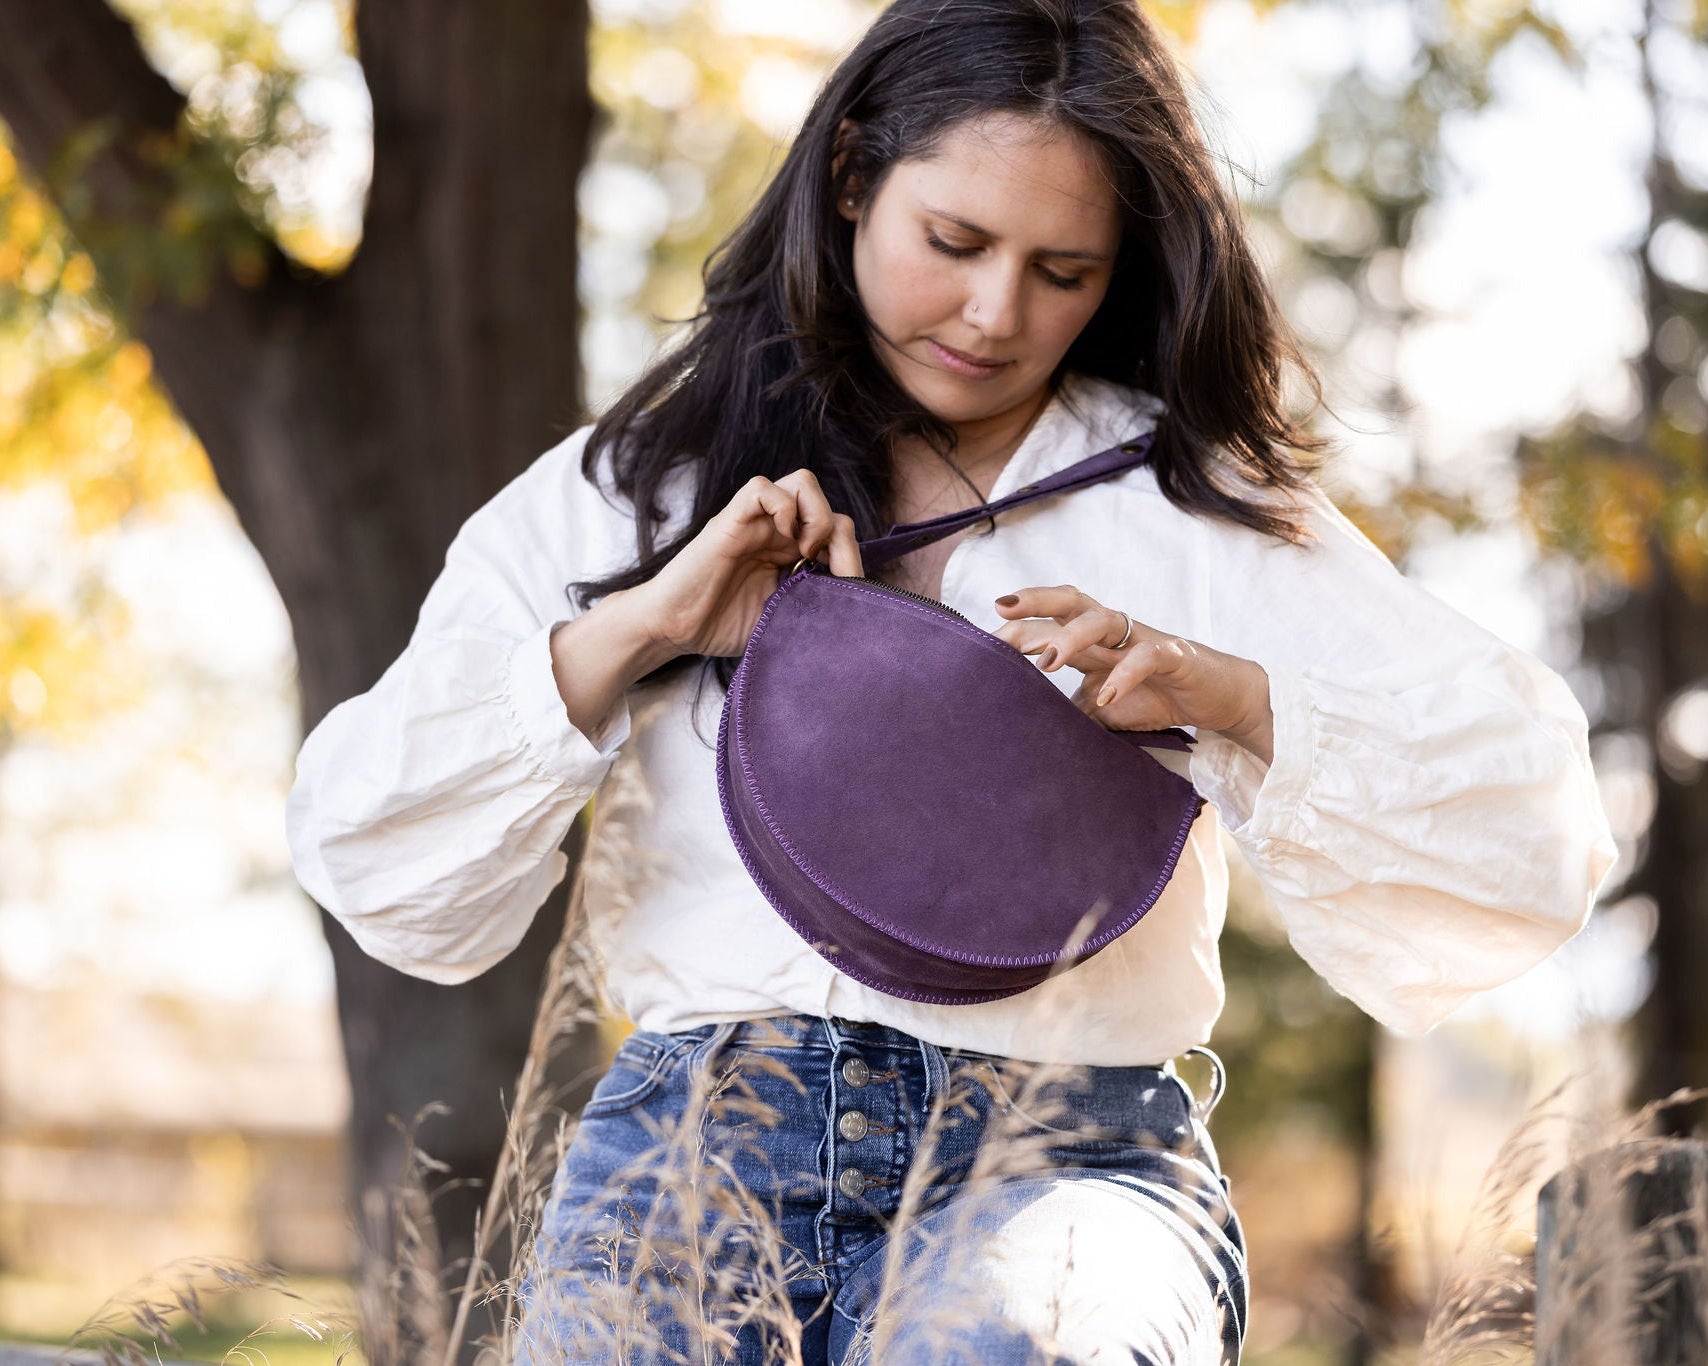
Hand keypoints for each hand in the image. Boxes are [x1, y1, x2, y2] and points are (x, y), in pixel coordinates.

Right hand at [634, 469, 864, 658]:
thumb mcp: (783, 621)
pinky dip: (783, 505)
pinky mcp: (731, 519)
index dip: (853, 555)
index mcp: (792, 554)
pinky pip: (761, 486)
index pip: (838, 532)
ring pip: (802, 482)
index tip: (850, 589)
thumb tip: (854, 609)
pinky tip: (785, 538)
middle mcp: (778, 532)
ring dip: (816, 513)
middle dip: (839, 535)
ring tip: (806, 550)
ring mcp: (755, 522)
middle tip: (827, 569)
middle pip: (827, 502)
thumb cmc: (721, 626)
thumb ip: (814, 607)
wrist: (674, 629)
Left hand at [991, 584, 1271, 753]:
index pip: (1048, 622)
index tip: (979, 637)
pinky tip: (1106, 697)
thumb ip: (1067, 710)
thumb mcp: (1101, 707)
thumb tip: (1022, 727)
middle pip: (1070, 601)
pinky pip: (1147, 657)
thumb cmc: (1154, 696)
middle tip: (1001, 610)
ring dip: (1073, 636)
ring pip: (1104, 620)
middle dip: (1035, 601)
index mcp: (1092, 639)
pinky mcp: (1174, 655)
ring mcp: (1143, 638)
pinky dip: (1125, 676)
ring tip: (1047, 661)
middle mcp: (1114, 631)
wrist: (1217, 699)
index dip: (1017, 626)